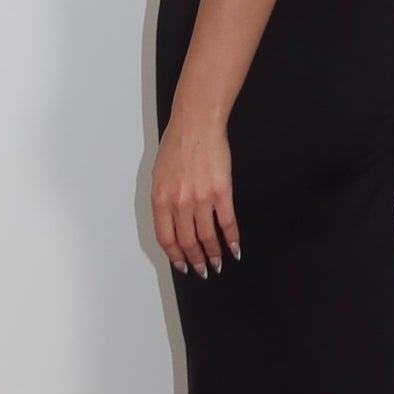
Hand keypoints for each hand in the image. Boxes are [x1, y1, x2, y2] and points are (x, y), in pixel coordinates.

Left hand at [152, 112, 239, 277]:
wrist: (196, 123)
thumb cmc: (177, 143)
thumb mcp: (160, 174)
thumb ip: (164, 200)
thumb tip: (171, 222)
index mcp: (160, 199)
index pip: (166, 238)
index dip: (174, 257)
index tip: (182, 265)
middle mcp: (179, 203)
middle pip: (187, 242)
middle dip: (195, 260)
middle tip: (202, 269)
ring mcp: (201, 198)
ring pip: (207, 237)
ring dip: (213, 254)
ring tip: (218, 262)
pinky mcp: (221, 192)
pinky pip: (227, 223)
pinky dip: (232, 239)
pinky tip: (234, 247)